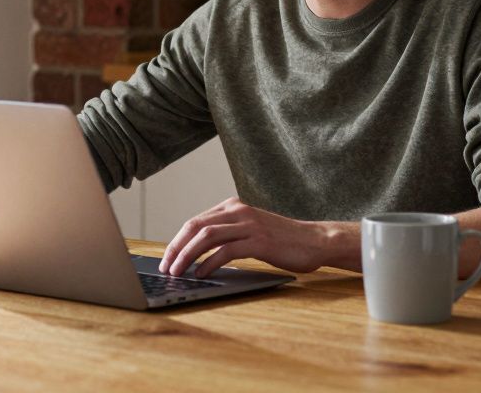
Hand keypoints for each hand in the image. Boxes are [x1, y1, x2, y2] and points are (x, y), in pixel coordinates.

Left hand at [159, 197, 334, 278]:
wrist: (314, 240)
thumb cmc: (280, 240)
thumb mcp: (249, 230)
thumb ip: (226, 234)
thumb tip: (196, 253)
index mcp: (232, 206)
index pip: (195, 221)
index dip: (177, 240)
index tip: (166, 258)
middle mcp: (238, 211)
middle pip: (195, 226)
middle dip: (176, 248)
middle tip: (166, 267)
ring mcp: (249, 225)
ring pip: (206, 237)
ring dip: (187, 255)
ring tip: (178, 272)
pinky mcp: (259, 241)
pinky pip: (226, 251)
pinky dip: (209, 263)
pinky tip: (202, 274)